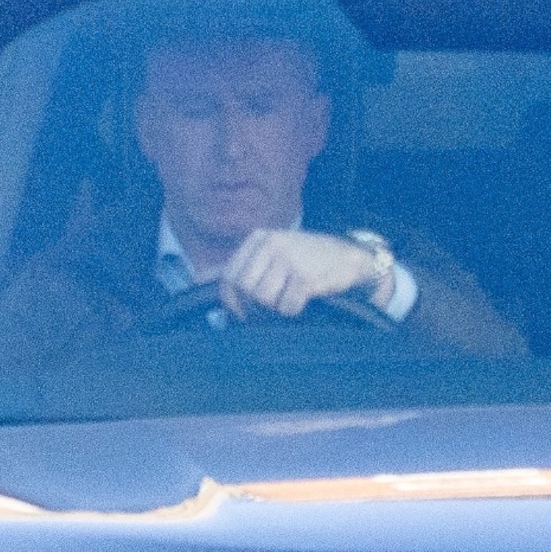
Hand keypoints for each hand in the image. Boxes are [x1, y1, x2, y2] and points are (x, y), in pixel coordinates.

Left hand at [215, 228, 388, 318]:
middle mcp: (270, 244)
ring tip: (289, 303)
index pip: (228, 276)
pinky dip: (293, 311)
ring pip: (262, 299)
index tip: (244, 313)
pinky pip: (286, 306)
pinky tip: (304, 303)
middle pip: (243, 289)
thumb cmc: (311, 261)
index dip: (233, 302)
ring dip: (275, 310)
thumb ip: (241, 266)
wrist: (353, 258)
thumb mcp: (273, 254)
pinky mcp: (305, 276)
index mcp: (258, 238)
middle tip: (270, 311)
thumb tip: (197, 280)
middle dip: (254, 307)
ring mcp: (288, 259)